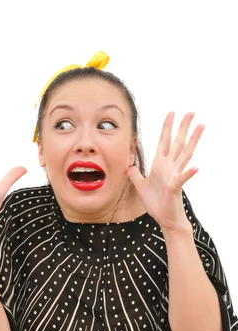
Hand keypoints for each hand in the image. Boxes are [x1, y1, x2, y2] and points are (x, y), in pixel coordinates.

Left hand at [126, 112, 203, 235]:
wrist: (165, 219)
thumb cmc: (156, 203)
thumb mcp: (140, 185)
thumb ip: (135, 174)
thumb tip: (129, 166)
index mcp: (160, 165)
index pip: (164, 142)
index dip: (166, 127)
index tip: (171, 113)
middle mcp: (169, 167)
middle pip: (178, 143)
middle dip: (183, 127)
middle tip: (191, 112)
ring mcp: (174, 176)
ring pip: (185, 155)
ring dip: (192, 141)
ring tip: (201, 126)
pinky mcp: (175, 188)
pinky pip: (182, 179)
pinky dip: (188, 174)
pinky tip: (196, 168)